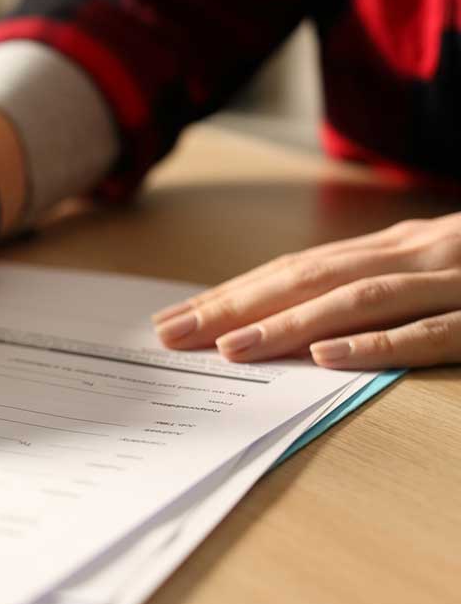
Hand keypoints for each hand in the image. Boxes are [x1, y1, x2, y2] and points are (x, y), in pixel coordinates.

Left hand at [152, 213, 460, 368]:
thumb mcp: (430, 264)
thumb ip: (372, 282)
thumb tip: (297, 318)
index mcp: (394, 246)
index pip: (293, 270)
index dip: (230, 293)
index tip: (173, 320)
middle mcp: (414, 255)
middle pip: (306, 280)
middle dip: (233, 307)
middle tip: (170, 336)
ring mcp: (454, 282)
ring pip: (355, 302)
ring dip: (287, 324)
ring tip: (230, 348)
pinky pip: (429, 332)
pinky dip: (377, 344)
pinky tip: (328, 356)